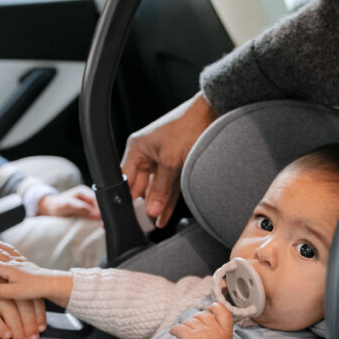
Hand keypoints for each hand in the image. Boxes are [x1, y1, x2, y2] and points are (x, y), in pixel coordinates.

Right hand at [0, 239, 73, 308]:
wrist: (51, 284)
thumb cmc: (33, 289)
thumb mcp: (13, 292)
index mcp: (9, 268)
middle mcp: (14, 262)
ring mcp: (22, 262)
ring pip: (7, 251)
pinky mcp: (28, 264)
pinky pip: (16, 253)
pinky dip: (10, 249)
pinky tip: (10, 251)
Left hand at [37, 185, 100, 219]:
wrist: (49, 209)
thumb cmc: (56, 205)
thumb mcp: (66, 205)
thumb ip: (79, 206)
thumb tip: (92, 212)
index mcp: (84, 191)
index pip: (97, 199)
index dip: (100, 208)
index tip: (101, 218)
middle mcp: (87, 196)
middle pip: (100, 205)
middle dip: (102, 214)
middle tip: (103, 225)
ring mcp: (87, 204)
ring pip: (99, 211)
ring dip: (101, 218)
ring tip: (102, 226)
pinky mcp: (87, 211)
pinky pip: (95, 215)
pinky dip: (97, 220)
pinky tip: (98, 225)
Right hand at [121, 92, 216, 227]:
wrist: (212, 113)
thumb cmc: (187, 127)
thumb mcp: (171, 161)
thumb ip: (160, 188)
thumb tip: (151, 209)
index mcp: (137, 149)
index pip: (125, 180)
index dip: (125, 199)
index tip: (126, 216)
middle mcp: (146, 154)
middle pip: (139, 186)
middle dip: (141, 205)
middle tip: (143, 224)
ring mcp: (161, 159)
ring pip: (155, 188)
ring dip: (156, 205)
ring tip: (153, 224)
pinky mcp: (175, 164)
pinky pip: (168, 186)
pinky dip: (167, 200)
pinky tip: (164, 214)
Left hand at [169, 303, 232, 338]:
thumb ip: (220, 329)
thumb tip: (210, 314)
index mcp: (225, 332)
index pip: (223, 311)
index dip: (215, 306)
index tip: (209, 308)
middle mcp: (214, 330)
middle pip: (203, 314)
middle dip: (197, 320)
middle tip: (194, 331)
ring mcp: (201, 333)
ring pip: (190, 321)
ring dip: (186, 327)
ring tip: (187, 338)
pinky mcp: (188, 337)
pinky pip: (178, 327)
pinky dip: (174, 330)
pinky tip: (175, 334)